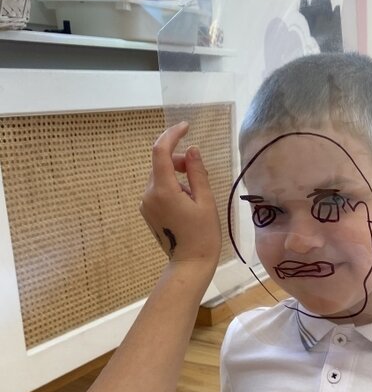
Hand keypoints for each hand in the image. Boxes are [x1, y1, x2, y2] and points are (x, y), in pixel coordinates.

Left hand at [141, 122, 221, 269]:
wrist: (190, 263)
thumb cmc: (203, 234)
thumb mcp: (205, 201)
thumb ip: (197, 172)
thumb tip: (192, 150)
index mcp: (163, 189)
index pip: (161, 151)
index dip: (172, 134)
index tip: (186, 127)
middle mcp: (149, 194)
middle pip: (161, 164)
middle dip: (179, 160)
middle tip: (200, 171)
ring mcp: (146, 204)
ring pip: (160, 176)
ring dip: (177, 175)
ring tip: (196, 194)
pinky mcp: (148, 211)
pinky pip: (159, 190)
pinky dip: (172, 187)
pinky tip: (187, 202)